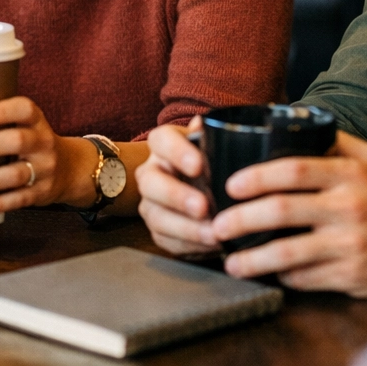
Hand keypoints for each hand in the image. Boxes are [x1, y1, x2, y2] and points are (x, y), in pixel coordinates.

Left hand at [0, 96, 79, 214]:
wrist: (69, 168)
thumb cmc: (30, 141)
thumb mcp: (24, 123)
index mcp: (36, 120)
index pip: (23, 109)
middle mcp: (43, 143)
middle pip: (16, 141)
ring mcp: (44, 170)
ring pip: (14, 175)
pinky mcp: (40, 194)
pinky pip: (18, 200)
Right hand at [137, 119, 218, 254]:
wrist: (209, 193)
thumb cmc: (212, 164)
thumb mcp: (216, 146)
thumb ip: (214, 135)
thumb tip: (206, 121)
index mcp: (164, 146)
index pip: (160, 140)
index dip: (176, 151)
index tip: (198, 165)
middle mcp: (151, 173)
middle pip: (150, 182)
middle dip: (176, 196)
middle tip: (203, 207)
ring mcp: (151, 203)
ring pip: (156, 216)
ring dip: (186, 228)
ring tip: (214, 234)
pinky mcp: (158, 230)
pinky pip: (167, 240)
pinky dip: (190, 245)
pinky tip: (211, 245)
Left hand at [212, 132, 366, 295]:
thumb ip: (336, 143)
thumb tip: (293, 123)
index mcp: (351, 175)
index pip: (293, 170)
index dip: (256, 176)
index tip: (230, 184)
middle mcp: (349, 208)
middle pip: (281, 211)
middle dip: (240, 219)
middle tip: (215, 225)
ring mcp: (350, 245)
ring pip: (288, 253)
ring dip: (251, 259)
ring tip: (229, 261)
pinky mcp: (352, 277)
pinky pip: (306, 279)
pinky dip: (282, 276)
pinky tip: (266, 274)